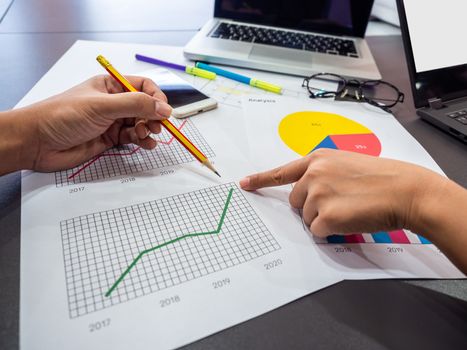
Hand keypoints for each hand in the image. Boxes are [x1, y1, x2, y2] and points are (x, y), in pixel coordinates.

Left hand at [18, 75, 171, 171]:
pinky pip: (133, 137)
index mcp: (110, 85)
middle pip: (145, 106)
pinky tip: (146, 144)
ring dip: (148, 130)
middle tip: (157, 127)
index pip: (142, 86)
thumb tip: (164, 108)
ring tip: (147, 136)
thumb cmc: (62, 116)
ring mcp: (111, 121)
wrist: (38, 142)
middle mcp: (113, 102)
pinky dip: (143, 141)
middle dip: (154, 116)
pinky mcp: (110, 139)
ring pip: (141, 123)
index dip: (156, 97)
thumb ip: (135, 105)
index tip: (165, 111)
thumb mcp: (102, 106)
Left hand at [240, 149, 445, 236]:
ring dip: (323, 218)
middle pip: (295, 201)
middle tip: (339, 203)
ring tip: (348, 208)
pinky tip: (349, 219)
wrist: (405, 189)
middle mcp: (313, 174)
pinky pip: (317, 231)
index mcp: (318, 159)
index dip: (261, 180)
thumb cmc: (381, 177)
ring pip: (306, 218)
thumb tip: (308, 192)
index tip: (244, 184)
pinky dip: (330, 231)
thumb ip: (322, 173)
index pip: (282, 172)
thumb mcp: (346, 164)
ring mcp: (318, 194)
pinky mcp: (326, 215)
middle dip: (311, 206)